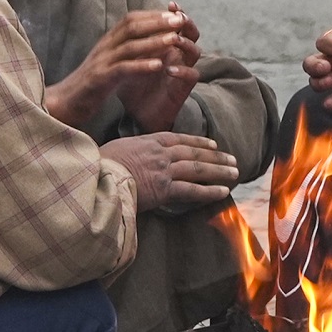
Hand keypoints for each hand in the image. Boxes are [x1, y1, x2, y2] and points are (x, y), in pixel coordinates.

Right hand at [49, 7, 199, 132]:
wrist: (65, 103)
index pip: (131, 19)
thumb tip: (153, 43)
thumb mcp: (111, 64)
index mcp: (107, 41)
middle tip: (181, 20)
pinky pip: (122, 69)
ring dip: (154, 41)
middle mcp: (104, 47)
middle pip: (131, 26)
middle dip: (158, 22)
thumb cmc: (91, 86)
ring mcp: (100, 62)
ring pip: (129, 45)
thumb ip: (129, 53)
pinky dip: (141, 66)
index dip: (154, 14)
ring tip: (175, 40)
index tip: (176, 13)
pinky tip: (158, 66)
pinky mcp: (99, 79)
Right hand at [104, 130, 241, 214]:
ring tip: (235, 172)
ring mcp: (164, 170)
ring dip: (219, 171)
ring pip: (198, 169)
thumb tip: (130, 156)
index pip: (179, 140)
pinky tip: (223, 191)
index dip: (198, 142)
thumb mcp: (117, 149)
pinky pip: (192, 190)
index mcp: (149, 142)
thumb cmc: (100, 164)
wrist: (95, 176)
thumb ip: (131, 151)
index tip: (212, 144)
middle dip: (216, 157)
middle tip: (233, 159)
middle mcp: (160, 154)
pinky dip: (209, 191)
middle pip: (194, 154)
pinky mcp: (164, 189)